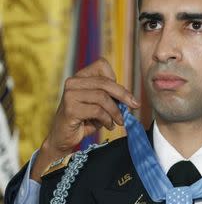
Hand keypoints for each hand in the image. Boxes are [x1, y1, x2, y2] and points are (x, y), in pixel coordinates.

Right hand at [31, 58, 139, 181]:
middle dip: (124, 95)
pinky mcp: (70, 109)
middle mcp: (73, 82)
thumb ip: (112, 97)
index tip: (125, 95)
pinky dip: (107, 119)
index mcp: (81, 77)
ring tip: (119, 121)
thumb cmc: (85, 120)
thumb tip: (131, 99)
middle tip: (135, 105)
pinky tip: (109, 126)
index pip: (102, 65)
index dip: (116, 79)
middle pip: (105, 82)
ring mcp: (70, 95)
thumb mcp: (101, 104)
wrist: (64, 138)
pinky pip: (97, 111)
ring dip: (115, 111)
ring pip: (102, 97)